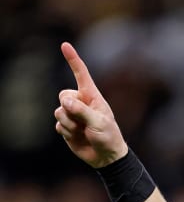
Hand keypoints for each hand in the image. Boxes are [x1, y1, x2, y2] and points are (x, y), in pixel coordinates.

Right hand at [54, 42, 128, 167]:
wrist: (105, 156)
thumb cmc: (108, 136)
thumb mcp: (99, 122)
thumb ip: (81, 111)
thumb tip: (64, 102)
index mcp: (92, 96)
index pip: (81, 74)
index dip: (73, 59)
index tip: (65, 45)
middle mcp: (81, 102)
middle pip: (63, 95)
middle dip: (70, 108)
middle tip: (83, 120)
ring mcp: (73, 114)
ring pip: (59, 111)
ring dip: (70, 123)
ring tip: (83, 131)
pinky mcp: (66, 126)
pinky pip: (58, 124)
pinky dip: (66, 132)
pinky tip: (78, 137)